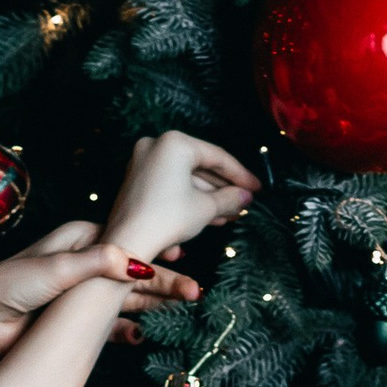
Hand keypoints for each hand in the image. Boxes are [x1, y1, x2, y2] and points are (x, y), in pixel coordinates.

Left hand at [0, 220, 202, 359]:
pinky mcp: (76, 323)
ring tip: (184, 307)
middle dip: (164, 280)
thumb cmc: (10, 287)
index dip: (153, 251)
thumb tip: (136, 262)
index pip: (125, 242)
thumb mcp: (56, 268)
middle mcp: (83, 264)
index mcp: (78, 239)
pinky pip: (110, 327)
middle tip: (194, 290)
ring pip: (126, 298)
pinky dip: (128, 330)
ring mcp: (81, 295)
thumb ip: (98, 263)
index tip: (179, 256)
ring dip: (154, 304)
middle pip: (132, 272)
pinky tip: (145, 334)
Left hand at [98, 127, 260, 277]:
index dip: (241, 175)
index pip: (217, 157)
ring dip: (208, 197)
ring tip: (229, 215)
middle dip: (223, 189)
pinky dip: (188, 198)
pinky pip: (170, 184)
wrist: (129, 244)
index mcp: (174, 143)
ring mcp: (142, 162)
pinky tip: (207, 216)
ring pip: (185, 178)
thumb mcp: (206, 207)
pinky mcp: (136, 180)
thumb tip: (245, 196)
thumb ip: (230, 198)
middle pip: (200, 167)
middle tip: (242, 202)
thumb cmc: (167, 219)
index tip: (257, 188)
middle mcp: (155, 146)